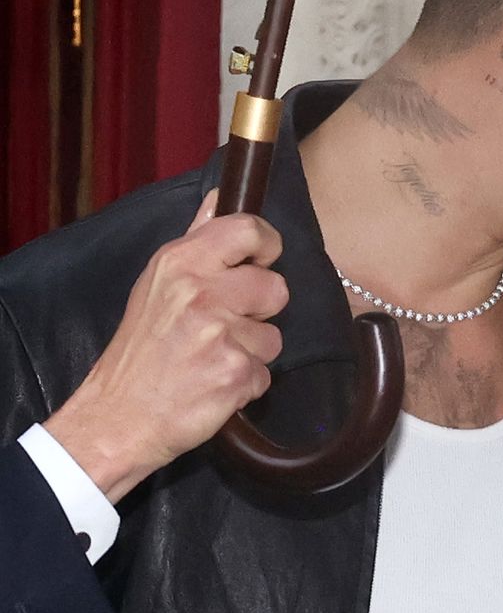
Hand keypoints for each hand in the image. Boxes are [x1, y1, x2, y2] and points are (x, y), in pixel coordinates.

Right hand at [43, 191, 287, 502]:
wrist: (117, 416)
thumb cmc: (139, 351)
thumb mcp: (156, 284)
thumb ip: (196, 239)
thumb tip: (219, 196)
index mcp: (180, 263)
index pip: (249, 229)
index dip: (266, 245)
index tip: (260, 259)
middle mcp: (201, 293)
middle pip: (276, 287)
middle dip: (258, 311)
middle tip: (222, 326)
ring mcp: (219, 334)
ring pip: (275, 335)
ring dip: (252, 351)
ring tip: (212, 357)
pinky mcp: (235, 373)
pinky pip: (266, 372)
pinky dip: (246, 382)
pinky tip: (213, 383)